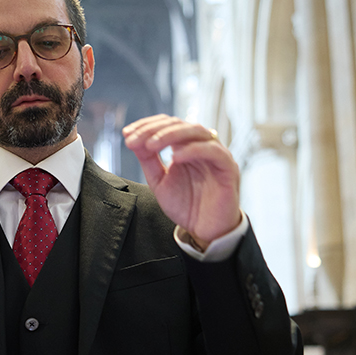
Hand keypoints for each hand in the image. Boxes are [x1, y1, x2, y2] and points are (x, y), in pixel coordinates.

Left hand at [123, 115, 240, 247]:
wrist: (205, 231)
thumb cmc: (187, 206)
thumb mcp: (159, 181)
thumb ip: (148, 160)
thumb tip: (132, 139)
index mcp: (186, 147)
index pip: (167, 125)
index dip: (147, 125)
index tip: (127, 134)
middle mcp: (201, 146)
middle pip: (180, 124)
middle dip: (154, 129)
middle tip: (135, 139)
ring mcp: (216, 155)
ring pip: (196, 131)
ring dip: (171, 135)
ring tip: (151, 145)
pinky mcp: (228, 168)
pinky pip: (213, 151)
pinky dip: (194, 150)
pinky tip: (176, 157)